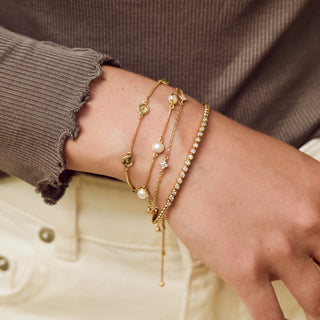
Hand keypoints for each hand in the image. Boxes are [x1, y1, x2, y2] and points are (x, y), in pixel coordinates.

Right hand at [64, 65, 319, 318]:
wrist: (182, 153)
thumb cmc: (226, 151)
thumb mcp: (281, 164)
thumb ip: (306, 196)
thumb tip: (309, 223)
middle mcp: (308, 223)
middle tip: (315, 281)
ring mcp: (277, 250)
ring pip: (317, 303)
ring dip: (313, 307)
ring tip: (306, 305)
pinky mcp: (242, 270)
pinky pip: (270, 319)